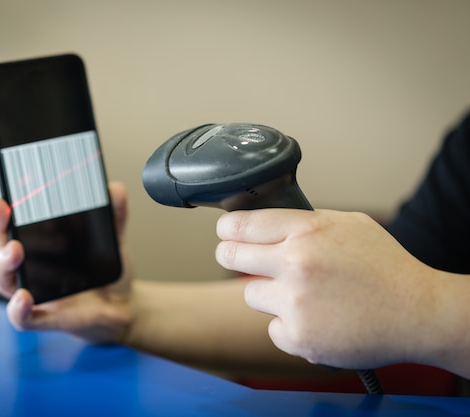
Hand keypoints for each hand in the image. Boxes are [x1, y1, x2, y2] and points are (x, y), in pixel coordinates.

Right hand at [0, 182, 134, 343]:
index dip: (2, 210)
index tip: (1, 195)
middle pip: (1, 245)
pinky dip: (18, 309)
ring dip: (3, 264)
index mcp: (38, 243)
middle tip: (1, 210)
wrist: (122, 305)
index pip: (11, 223)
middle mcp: (29, 266)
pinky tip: (23, 298)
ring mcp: (34, 293)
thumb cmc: (104, 269)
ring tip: (14, 250)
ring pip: (3, 280)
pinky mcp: (46, 318)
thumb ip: (114, 216)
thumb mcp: (111, 240)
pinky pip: (23, 318)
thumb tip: (116, 189)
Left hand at [215, 209, 433, 369]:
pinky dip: (289, 325)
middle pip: (230, 256)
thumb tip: (266, 223)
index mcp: (306, 231)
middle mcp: (295, 264)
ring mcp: (294, 303)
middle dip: (230, 255)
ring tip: (303, 295)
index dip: (228, 229)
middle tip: (237, 257)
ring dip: (268, 294)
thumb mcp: (348, 224)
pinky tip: (317, 319)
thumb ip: (304, 222)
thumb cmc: (385, 267)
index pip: (241, 225)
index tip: (226, 233)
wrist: (419, 313)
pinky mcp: (298, 337)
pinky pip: (272, 327)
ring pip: (250, 294)